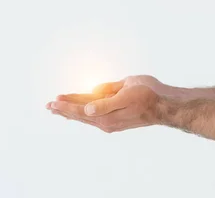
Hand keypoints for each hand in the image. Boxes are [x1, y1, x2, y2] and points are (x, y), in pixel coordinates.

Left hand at [46, 76, 163, 132]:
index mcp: (107, 113)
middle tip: (49, 105)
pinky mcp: (116, 121)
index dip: (67, 104)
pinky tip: (79, 113)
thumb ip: (106, 100)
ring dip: (71, 113)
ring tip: (58, 109)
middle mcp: (107, 121)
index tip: (54, 100)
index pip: (81, 108)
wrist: (165, 106)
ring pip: (86, 117)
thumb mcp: (126, 91)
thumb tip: (87, 108)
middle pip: (80, 114)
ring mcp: (111, 122)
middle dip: (64, 109)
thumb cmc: (148, 95)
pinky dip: (83, 115)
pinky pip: (94, 118)